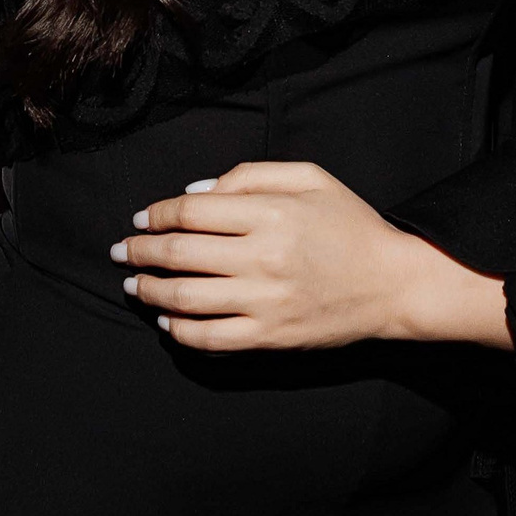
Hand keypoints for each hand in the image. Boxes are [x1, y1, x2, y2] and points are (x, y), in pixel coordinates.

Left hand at [111, 164, 509, 353]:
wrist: (394, 283)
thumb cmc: (351, 225)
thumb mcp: (311, 178)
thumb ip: (251, 176)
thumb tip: (194, 194)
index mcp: (272, 213)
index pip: (191, 211)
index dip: (156, 214)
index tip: (141, 218)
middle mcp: (263, 257)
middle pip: (179, 254)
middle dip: (140, 252)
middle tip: (121, 252)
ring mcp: (265, 302)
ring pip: (186, 300)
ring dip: (150, 292)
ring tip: (135, 287)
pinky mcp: (270, 337)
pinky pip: (210, 339)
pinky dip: (180, 332)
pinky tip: (167, 323)